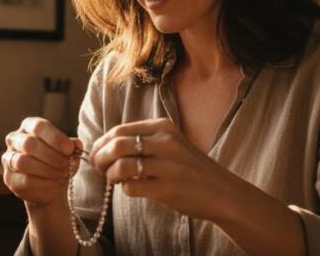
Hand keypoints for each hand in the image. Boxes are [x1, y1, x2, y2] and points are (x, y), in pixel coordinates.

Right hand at [2, 117, 79, 208]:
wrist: (51, 186)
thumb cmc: (59, 161)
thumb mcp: (68, 151)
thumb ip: (72, 146)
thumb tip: (76, 145)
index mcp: (29, 126)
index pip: (39, 126)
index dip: (55, 137)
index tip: (70, 149)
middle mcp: (15, 139)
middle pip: (29, 144)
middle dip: (52, 156)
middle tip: (67, 165)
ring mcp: (9, 158)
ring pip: (23, 162)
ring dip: (47, 169)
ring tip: (63, 174)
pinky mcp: (9, 178)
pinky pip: (24, 180)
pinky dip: (43, 182)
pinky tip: (55, 183)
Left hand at [89, 118, 235, 221]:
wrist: (222, 192)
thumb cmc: (190, 168)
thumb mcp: (171, 143)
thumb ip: (144, 139)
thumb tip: (106, 146)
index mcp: (163, 127)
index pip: (119, 130)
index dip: (101, 143)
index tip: (97, 155)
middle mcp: (166, 143)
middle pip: (116, 146)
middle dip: (100, 158)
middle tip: (99, 168)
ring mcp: (168, 166)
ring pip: (121, 166)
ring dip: (110, 175)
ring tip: (114, 180)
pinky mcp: (167, 189)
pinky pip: (131, 187)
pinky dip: (125, 189)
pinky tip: (132, 188)